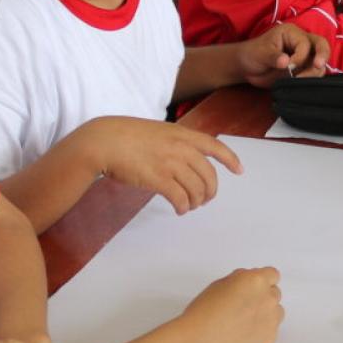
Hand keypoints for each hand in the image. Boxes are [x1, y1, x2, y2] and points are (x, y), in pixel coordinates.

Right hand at [86, 116, 242, 214]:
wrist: (103, 141)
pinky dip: (183, 207)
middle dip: (210, 190)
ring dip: (196, 201)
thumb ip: (174, 143)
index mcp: (181, 133)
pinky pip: (180, 198)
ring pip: (196, 189)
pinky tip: (179, 210)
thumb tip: (185, 161)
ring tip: (189, 206)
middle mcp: (180, 147)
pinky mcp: (158, 179)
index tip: (239, 170)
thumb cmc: (125, 137)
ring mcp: (170, 163)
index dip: (230, 159)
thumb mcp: (157, 131)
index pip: (215, 146)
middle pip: (208, 174)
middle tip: (205, 199)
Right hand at [179, 267, 284, 342]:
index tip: (252, 289)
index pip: (272, 275)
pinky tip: (243, 336)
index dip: (262, 281)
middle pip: (274, 293)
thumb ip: (240, 280)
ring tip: (243, 322)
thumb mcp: (219, 284)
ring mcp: (272, 320)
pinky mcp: (270, 339)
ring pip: (276, 312)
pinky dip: (260, 331)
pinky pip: (271, 330)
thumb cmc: (203, 310)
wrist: (198, 342)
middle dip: (262, 297)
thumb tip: (249, 284)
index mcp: (256, 280)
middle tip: (243, 307)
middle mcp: (269, 298)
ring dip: (265, 314)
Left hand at [237, 24, 329, 86]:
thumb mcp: (260, 54)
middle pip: (321, 45)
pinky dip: (313, 78)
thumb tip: (286, 62)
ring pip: (320, 62)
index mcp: (291, 33)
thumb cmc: (252, 54)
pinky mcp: (303, 69)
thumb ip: (273, 57)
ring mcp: (304, 56)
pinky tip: (303, 83)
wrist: (247, 68)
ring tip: (300, 80)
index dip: (300, 57)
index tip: (289, 67)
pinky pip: (315, 73)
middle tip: (318, 65)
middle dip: (322, 55)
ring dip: (314, 72)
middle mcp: (301, 42)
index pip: (305, 43)